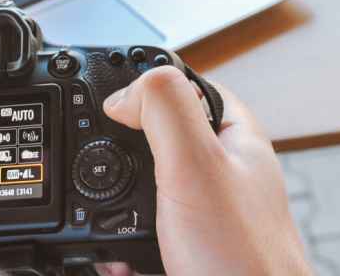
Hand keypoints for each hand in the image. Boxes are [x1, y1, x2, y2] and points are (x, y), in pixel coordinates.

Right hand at [97, 66, 312, 275]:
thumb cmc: (242, 257)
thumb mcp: (197, 165)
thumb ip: (164, 111)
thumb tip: (121, 96)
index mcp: (229, 129)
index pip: (179, 81)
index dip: (140, 85)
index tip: (109, 107)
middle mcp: (215, 159)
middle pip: (152, 127)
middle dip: (116, 145)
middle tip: (97, 161)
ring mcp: (197, 196)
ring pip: (139, 174)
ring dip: (110, 191)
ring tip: (98, 206)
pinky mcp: (180, 228)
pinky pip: (137, 213)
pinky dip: (115, 225)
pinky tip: (111, 241)